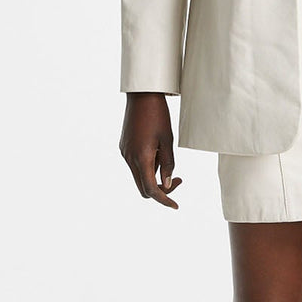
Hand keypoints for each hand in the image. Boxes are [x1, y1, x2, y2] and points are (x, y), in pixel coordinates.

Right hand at [119, 92, 183, 208]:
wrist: (141, 95)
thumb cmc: (158, 115)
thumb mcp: (168, 140)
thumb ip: (168, 164)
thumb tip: (167, 184)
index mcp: (141, 158)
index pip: (151, 189)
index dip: (164, 200)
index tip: (175, 205)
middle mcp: (129, 158)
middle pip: (143, 187)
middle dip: (161, 189)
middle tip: (178, 178)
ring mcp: (124, 153)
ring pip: (139, 176)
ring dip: (154, 175)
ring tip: (165, 154)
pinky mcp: (124, 147)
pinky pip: (135, 164)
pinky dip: (147, 166)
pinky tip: (156, 150)